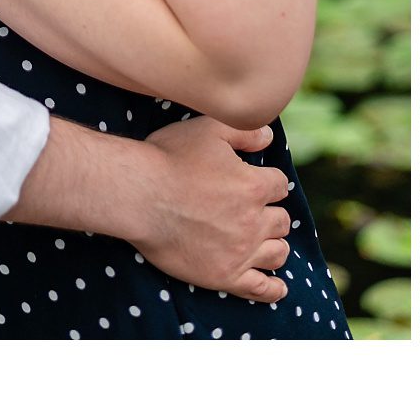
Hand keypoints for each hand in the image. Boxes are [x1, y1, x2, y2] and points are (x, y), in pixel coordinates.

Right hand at [132, 117, 293, 301]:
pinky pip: (259, 289)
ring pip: (277, 253)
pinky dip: (272, 290)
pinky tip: (277, 289)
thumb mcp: (210, 129)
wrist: (138, 196)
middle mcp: (253, 221)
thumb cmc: (170, 158)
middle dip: (271, 214)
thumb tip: (269, 139)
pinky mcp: (223, 276)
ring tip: (265, 243)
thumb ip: (246, 131)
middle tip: (254, 213)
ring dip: (274, 245)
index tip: (258, 183)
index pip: (280, 185)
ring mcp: (240, 252)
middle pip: (281, 221)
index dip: (269, 182)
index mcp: (254, 186)